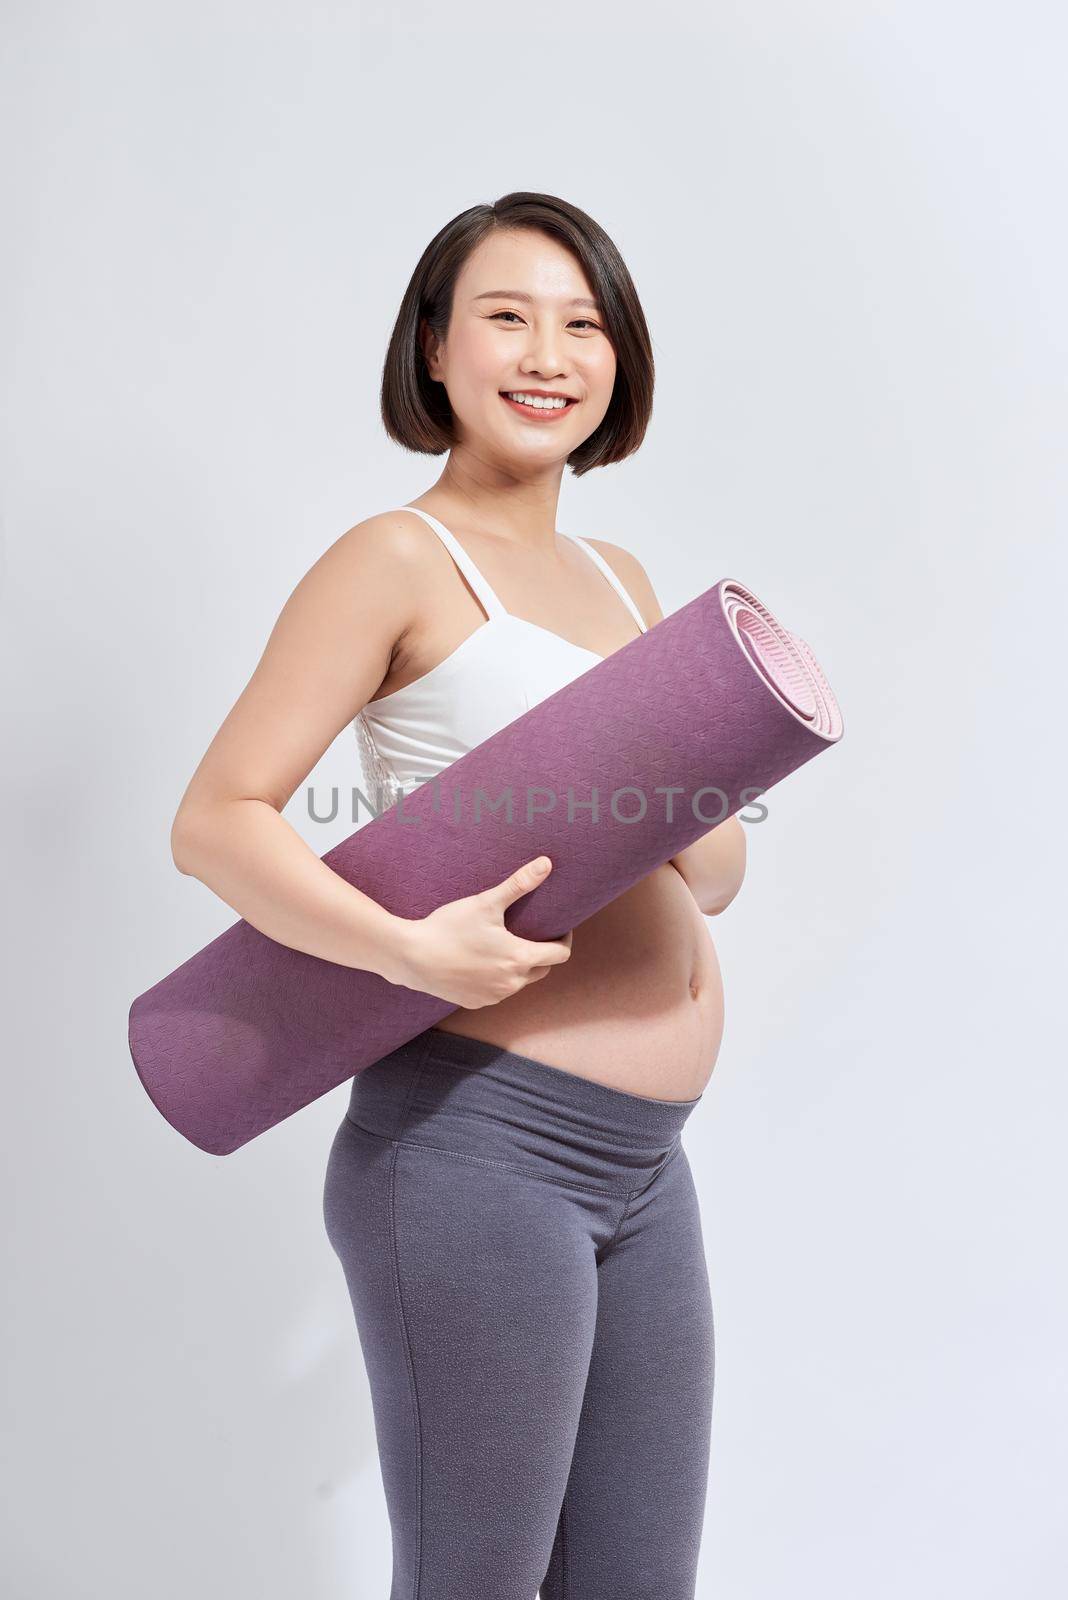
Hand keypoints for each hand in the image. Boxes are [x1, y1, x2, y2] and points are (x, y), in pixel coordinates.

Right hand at [389, 856, 572, 1007]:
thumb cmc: (449, 928)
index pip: (560, 955)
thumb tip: (546, 864)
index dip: (564, 941)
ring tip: (505, 947)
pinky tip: (483, 963)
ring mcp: (494, 996)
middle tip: (530, 935)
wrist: (412, 957)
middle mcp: (511, 983)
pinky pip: (497, 991)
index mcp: (519, 958)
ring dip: (519, 968)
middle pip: (542, 969)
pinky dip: (497, 979)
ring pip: (520, 983)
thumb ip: (519, 884)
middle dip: (541, 954)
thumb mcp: (486, 903)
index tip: (559, 929)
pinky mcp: (476, 1003)